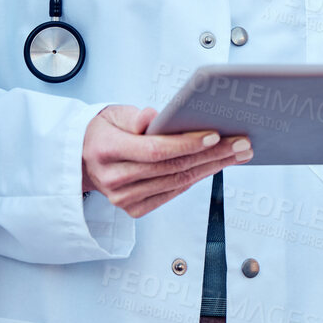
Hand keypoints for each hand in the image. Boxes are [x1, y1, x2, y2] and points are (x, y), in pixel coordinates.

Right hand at [81, 104, 251, 217]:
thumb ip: (134, 116)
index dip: (186, 144)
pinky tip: (215, 166)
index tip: (214, 134)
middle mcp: (114, 179)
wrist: (83, 159)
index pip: (154, 150)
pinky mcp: (134, 209)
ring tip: (237, 153)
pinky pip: (173, 193)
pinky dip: (196, 179)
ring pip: (177, 183)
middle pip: (172, 168)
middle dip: (212, 155)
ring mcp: (124, 199)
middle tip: (240, 143)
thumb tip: (153, 117)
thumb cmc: (103, 132)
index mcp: (107, 150)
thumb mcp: (113, 114)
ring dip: (212, 168)